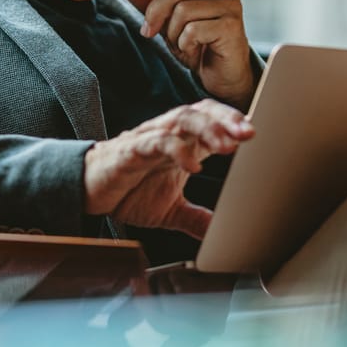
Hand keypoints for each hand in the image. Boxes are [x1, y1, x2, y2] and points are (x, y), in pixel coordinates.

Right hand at [83, 99, 253, 238]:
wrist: (88, 192)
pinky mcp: (130, 150)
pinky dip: (177, 150)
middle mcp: (168, 135)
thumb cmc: (128, 191)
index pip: (213, 121)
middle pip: (202, 111)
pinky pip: (156, 142)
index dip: (235, 124)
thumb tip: (222, 235)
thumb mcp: (171, 210)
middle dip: (227, 120)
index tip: (258, 136)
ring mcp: (150, 139)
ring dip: (207, 129)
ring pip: (182, 119)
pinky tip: (193, 164)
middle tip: (250, 133)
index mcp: (182, 143)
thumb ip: (197, 218)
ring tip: (228, 144)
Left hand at [122, 0, 254, 110]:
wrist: (222, 76)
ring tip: (184, 45)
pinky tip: (196, 51)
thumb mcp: (169, 23)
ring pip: (183, 11)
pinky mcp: (232, 24)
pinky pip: (192, 29)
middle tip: (149, 33)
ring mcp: (231, 4)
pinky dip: (185, 44)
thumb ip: (152, 3)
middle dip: (156, 14)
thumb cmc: (199, 46)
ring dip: (174, 35)